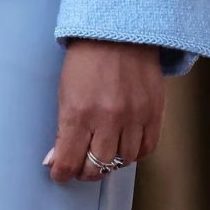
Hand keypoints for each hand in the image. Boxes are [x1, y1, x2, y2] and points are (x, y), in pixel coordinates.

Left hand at [44, 38, 162, 181]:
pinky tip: (124, 151)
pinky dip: (134, 155)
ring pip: (123, 161)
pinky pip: (146, 149)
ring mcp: (134, 118)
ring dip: (110, 165)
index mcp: (78, 112)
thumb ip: (62, 127)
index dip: (62, 172)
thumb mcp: (64, 90)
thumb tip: (55, 159)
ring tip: (101, 159)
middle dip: (85, 172)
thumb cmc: (85, 60)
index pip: (69, 158)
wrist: (119, 35)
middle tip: (80, 169)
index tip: (59, 174)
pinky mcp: (154, 115)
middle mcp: (108, 119)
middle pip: (98, 166)